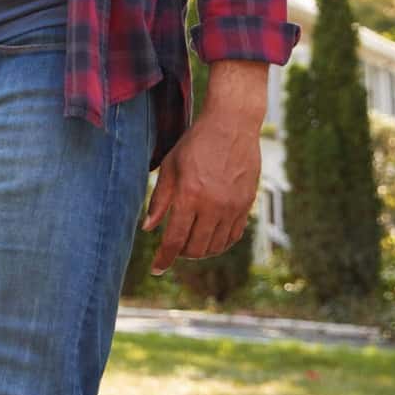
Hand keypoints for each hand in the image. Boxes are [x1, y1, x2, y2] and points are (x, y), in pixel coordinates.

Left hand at [143, 60, 266, 273]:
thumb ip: (160, 200)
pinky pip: (233, 236)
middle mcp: (213, 205)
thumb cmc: (195, 143)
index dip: (164, 258)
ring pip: (216, 246)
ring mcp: (232, 207)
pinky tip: (210, 237)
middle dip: (182, 254)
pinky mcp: (246, 205)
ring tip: (191, 243)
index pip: (175, 239)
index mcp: (189, 195)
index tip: (156, 269)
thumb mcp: (170, 167)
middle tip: (174, 248)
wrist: (232, 125)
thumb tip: (148, 228)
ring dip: (201, 251)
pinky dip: (220, 243)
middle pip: (196, 248)